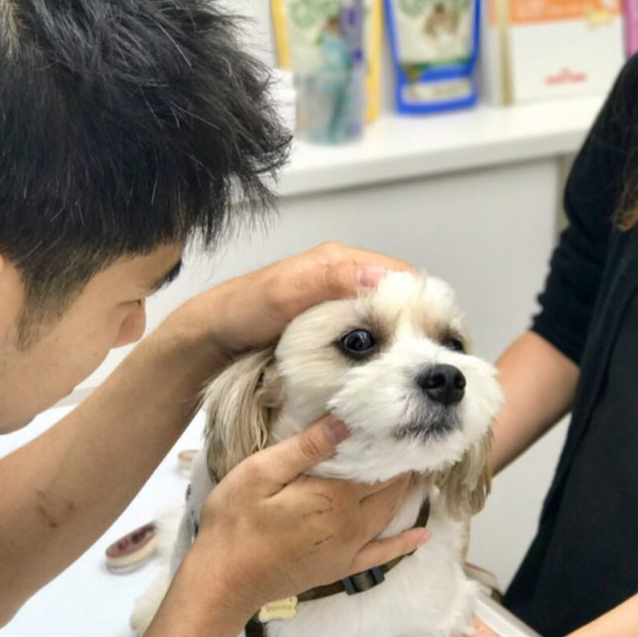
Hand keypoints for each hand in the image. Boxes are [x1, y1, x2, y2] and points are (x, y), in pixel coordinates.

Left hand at [188, 242, 410, 359]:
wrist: (212, 337)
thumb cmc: (242, 311)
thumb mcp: (283, 293)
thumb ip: (327, 282)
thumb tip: (377, 277)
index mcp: (340, 262)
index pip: (399, 275)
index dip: (418, 302)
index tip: (426, 336)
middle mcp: (346, 281)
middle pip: (398, 300)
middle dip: (413, 327)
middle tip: (420, 361)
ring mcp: (341, 308)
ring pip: (386, 323)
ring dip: (397, 344)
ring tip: (408, 372)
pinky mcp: (333, 332)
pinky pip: (369, 340)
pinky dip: (379, 354)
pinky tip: (382, 374)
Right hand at [189, 415, 426, 616]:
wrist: (224, 581)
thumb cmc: (235, 522)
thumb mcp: (261, 473)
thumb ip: (306, 448)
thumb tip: (346, 421)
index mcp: (334, 496)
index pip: (378, 466)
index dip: (393, 446)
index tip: (404, 424)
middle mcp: (352, 523)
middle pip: (390, 489)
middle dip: (404, 466)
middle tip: (413, 441)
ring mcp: (349, 548)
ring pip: (390, 515)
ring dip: (406, 493)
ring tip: (418, 470)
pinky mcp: (340, 568)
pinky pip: (383, 554)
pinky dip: (405, 543)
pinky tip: (422, 535)